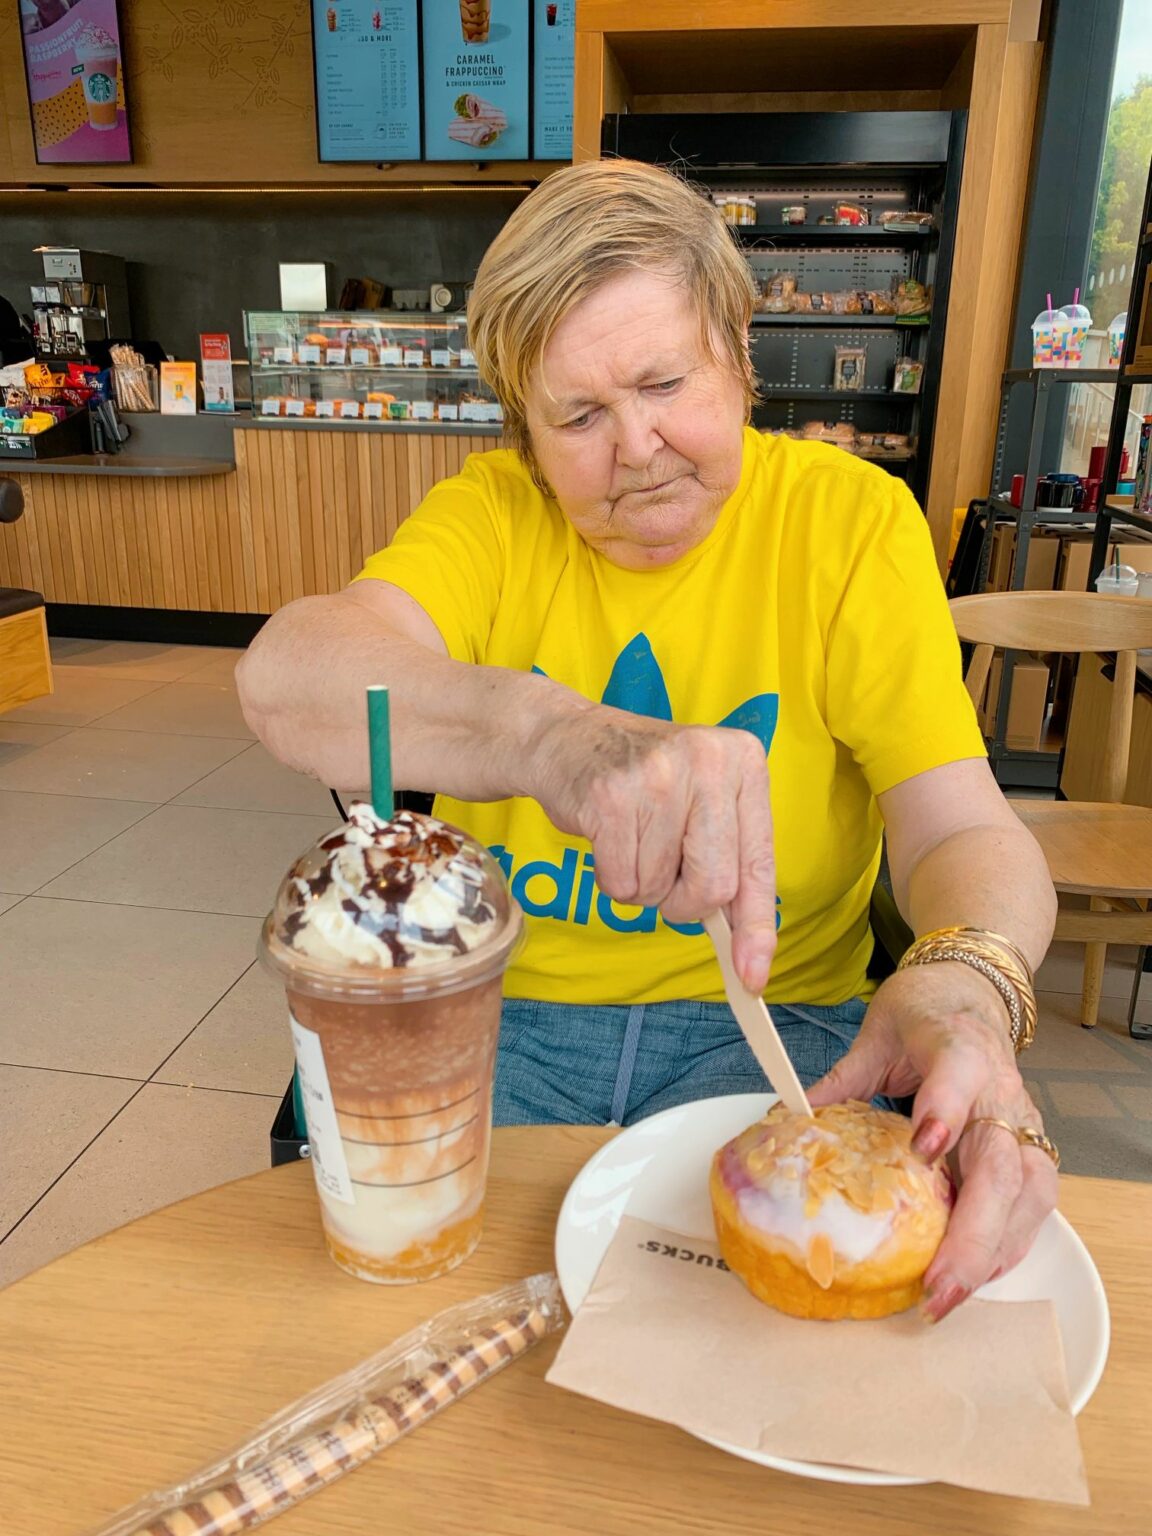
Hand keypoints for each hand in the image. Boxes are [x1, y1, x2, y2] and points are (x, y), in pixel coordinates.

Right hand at [528, 705, 776, 989]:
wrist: (567, 737)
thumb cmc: (644, 782)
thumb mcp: (701, 802)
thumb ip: (729, 863)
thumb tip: (749, 957)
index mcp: (744, 763)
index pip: (758, 863)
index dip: (756, 926)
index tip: (753, 975)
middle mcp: (709, 762)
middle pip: (714, 886)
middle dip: (683, 902)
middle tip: (664, 875)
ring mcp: (658, 777)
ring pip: (660, 888)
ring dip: (641, 883)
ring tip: (631, 837)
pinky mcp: (610, 796)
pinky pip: (621, 883)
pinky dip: (612, 878)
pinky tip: (607, 837)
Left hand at [808, 963, 1056, 1320]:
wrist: (973, 994)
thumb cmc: (924, 1014)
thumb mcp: (875, 1035)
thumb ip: (841, 1080)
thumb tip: (787, 1119)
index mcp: (959, 1048)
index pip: (959, 1075)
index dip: (945, 1110)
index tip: (924, 1149)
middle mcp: (1000, 1091)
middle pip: (1002, 1164)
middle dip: (974, 1231)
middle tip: (938, 1281)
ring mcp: (1023, 1124)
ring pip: (1028, 1195)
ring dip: (993, 1251)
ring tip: (950, 1295)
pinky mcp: (1030, 1150)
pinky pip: (1031, 1206)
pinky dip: (1006, 1245)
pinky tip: (975, 1277)